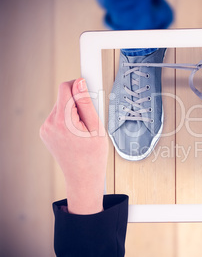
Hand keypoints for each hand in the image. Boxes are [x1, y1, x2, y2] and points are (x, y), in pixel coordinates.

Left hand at [40, 78, 107, 213]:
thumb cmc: (93, 157)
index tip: (89, 88)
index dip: (79, 86)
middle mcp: (49, 124)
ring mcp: (45, 129)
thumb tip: (80, 83)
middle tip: (90, 120)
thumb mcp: (97, 128)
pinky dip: (68, 119)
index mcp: (63, 121)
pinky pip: (58, 116)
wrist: (83, 177)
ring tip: (84, 130)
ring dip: (73, 112)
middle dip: (78, 103)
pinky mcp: (45, 132)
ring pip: (61, 106)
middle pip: (64, 97)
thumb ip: (87, 103)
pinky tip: (76, 133)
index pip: (66, 88)